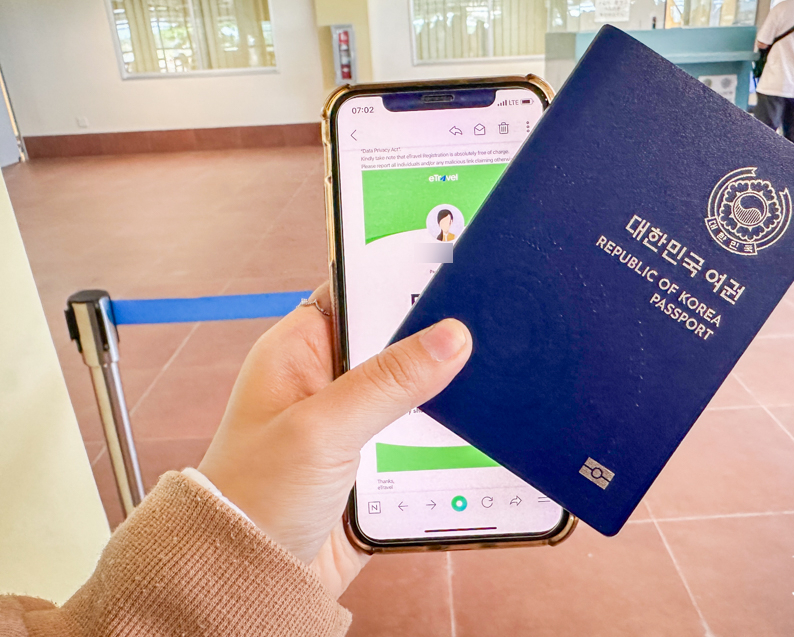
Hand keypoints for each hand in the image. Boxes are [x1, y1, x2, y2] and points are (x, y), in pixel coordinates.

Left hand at [198, 284, 471, 596]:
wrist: (249, 583)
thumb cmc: (251, 501)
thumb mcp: (321, 430)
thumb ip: (387, 381)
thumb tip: (450, 337)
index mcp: (298, 350)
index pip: (354, 290)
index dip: (396, 275)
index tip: (448, 266)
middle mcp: (327, 380)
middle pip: (395, 340)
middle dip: (435, 340)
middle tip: (484, 328)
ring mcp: (354, 423)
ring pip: (417, 391)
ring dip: (445, 395)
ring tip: (490, 381)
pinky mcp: (376, 462)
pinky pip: (423, 437)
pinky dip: (447, 437)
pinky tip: (476, 432)